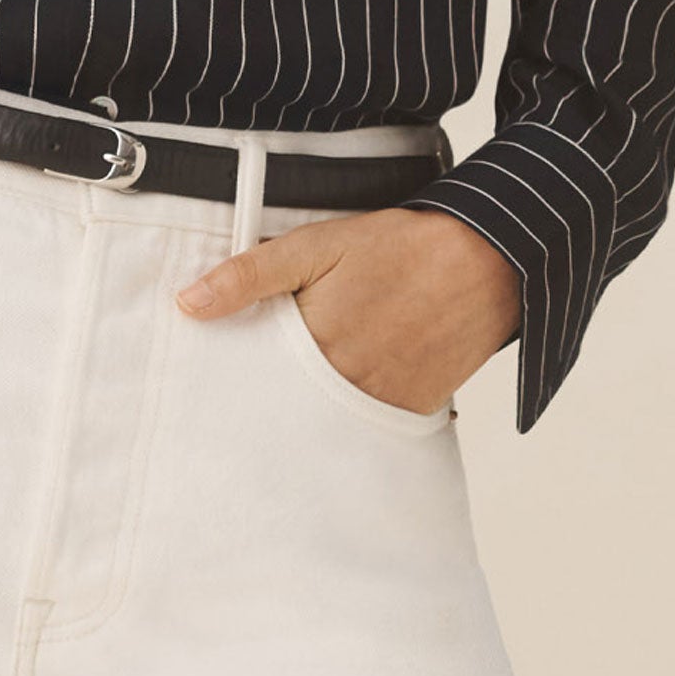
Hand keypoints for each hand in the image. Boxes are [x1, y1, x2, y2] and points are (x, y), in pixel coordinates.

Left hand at [174, 203, 521, 414]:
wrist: (488, 260)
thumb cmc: (399, 247)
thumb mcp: (315, 245)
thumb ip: (250, 275)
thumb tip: (187, 303)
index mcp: (315, 344)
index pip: (253, 382)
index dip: (232, 383)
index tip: (209, 388)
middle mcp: (345, 385)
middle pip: (286, 412)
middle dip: (264, 409)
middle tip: (236, 411)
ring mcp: (381, 403)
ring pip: (323, 426)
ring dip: (303, 419)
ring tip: (285, 409)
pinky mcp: (411, 412)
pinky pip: (366, 429)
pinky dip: (346, 422)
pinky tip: (332, 407)